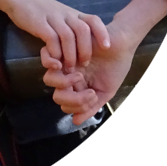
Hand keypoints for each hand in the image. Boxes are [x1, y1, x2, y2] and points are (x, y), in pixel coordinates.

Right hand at [0, 0, 109, 69]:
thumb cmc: (40, 8)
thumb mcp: (60, 15)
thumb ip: (70, 27)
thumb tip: (81, 46)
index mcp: (72, 13)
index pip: (93, 20)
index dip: (102, 33)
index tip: (107, 47)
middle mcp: (65, 15)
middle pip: (83, 30)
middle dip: (86, 49)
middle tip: (84, 64)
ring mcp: (52, 19)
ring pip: (68, 36)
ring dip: (70, 54)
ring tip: (69, 67)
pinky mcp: (39, 24)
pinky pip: (51, 39)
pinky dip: (55, 52)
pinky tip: (54, 60)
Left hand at [40, 0, 166, 124]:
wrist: (120, 43)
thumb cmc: (115, 66)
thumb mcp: (105, 91)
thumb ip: (91, 106)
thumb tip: (75, 121)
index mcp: (77, 88)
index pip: (66, 104)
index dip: (77, 106)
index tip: (94, 97)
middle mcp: (67, 77)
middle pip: (57, 95)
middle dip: (72, 98)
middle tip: (89, 91)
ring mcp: (63, 63)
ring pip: (49, 78)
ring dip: (64, 82)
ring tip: (80, 75)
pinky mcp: (60, 47)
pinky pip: (46, 56)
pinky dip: (52, 63)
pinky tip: (66, 64)